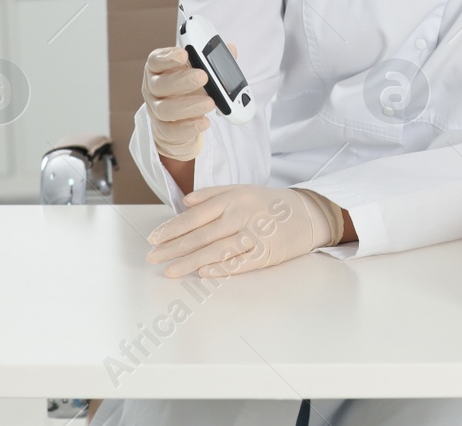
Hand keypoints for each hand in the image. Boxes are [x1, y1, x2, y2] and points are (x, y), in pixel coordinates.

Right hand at [141, 45, 220, 161]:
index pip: (156, 60)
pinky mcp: (163, 130)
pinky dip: (189, 126)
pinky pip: (172, 130)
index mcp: (159, 69)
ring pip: (165, 109)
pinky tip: (204, 121)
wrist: (182, 120)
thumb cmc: (190, 89)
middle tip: (203, 77)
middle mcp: (153, 88)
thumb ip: (214, 61)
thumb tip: (231, 50)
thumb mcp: (200, 71)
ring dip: (189, 106)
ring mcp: (156, 110)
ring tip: (210, 103)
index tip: (184, 53)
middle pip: (161, 84)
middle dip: (183, 80)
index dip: (168, 57)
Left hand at [145, 184, 342, 277]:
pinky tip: (202, 272)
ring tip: (170, 271)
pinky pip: (240, 263)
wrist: (308, 214)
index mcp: (234, 198)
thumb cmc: (270, 204)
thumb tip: (185, 201)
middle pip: (202, 235)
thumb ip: (213, 193)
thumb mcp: (243, 189)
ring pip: (217, 250)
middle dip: (174, 248)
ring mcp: (256, 234)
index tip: (153, 239)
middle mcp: (243, 215)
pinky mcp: (268, 253)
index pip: (195, 215)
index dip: (172, 228)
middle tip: (153, 258)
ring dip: (190, 262)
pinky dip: (221, 268)